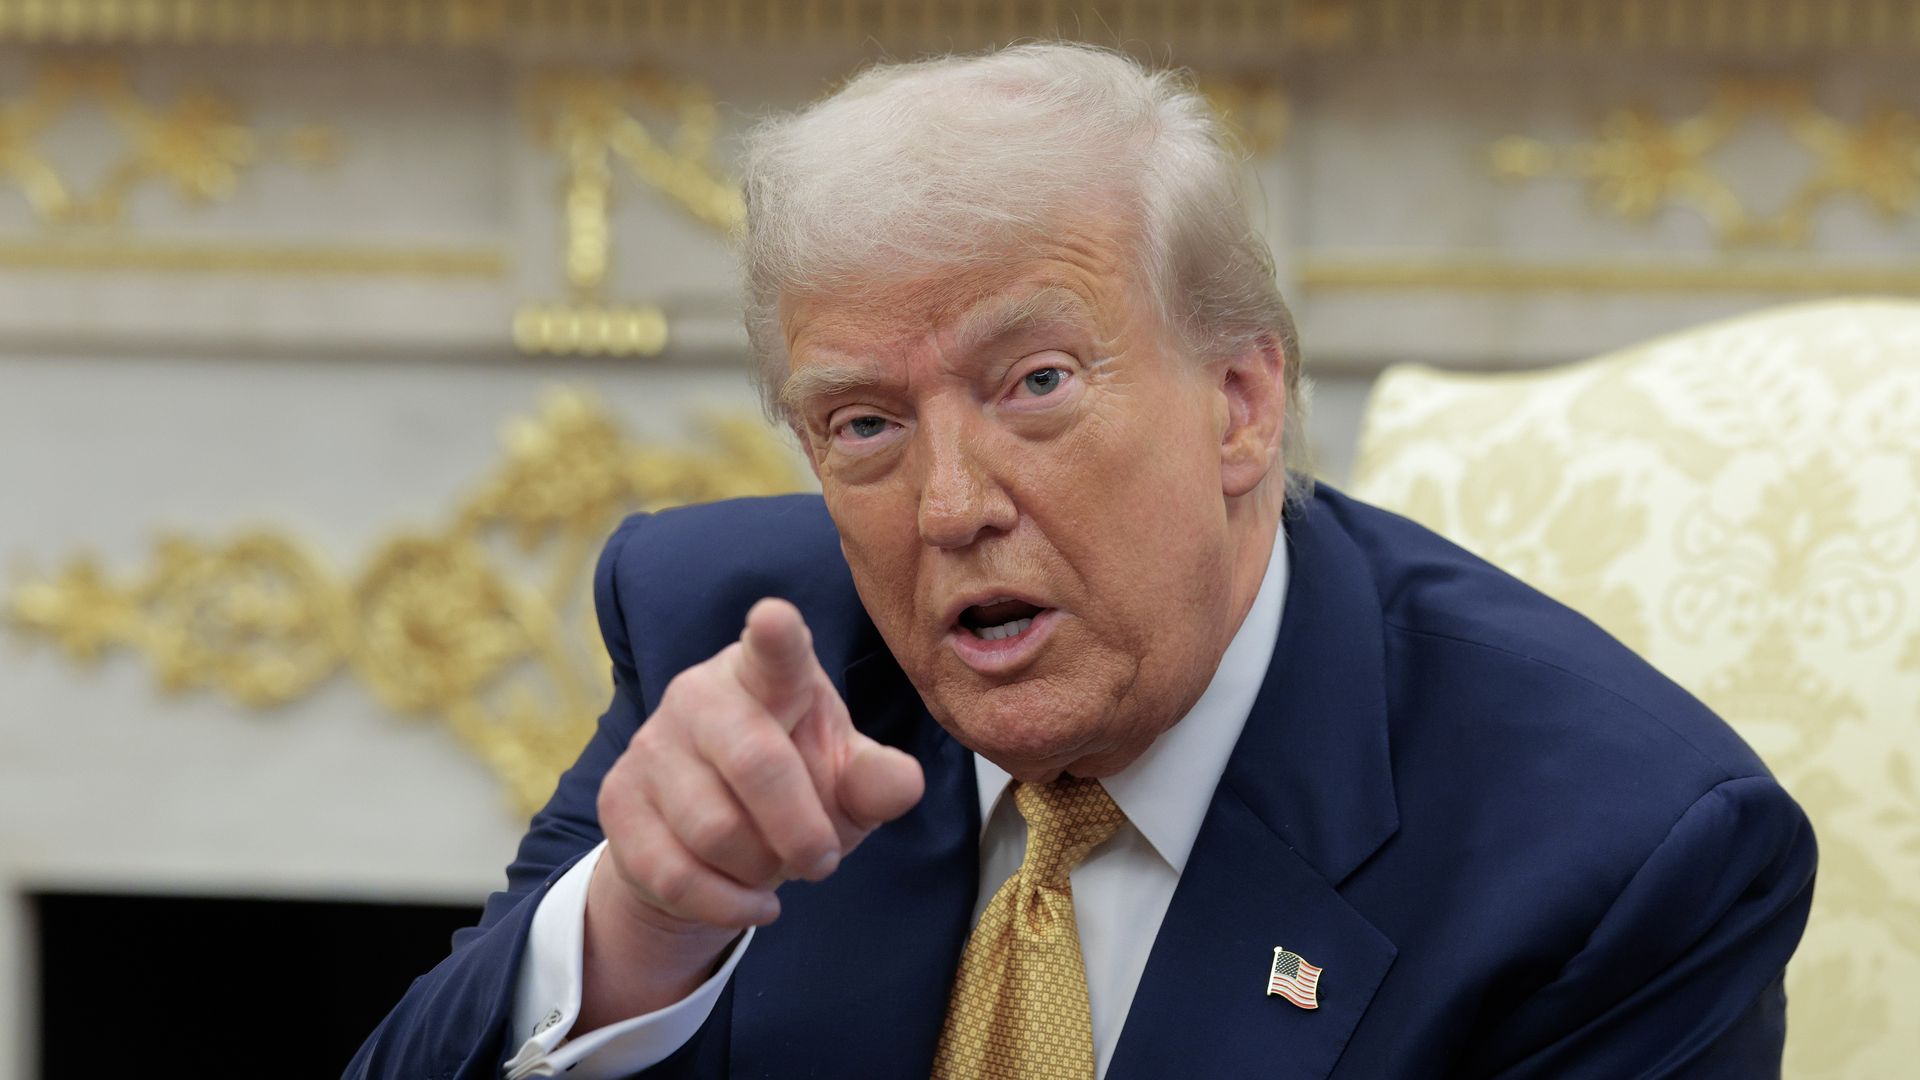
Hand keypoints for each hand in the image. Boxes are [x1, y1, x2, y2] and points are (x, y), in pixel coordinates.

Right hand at [581, 598, 925, 1022]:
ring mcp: (652, 743)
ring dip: (761, 869)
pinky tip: (750, 900)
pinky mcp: (618, 798)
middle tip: (823, 861)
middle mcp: (701, 694)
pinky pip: (675, 873)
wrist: (712, 841)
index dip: (776, 636)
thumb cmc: (796, 788)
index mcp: (769, 674)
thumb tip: (903, 783)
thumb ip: (876, 781)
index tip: (775, 618)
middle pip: (756, 765)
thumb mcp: (846, 783)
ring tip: (774, 867)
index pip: (775, 651)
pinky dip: (726, 904)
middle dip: (802, 832)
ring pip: (715, 831)